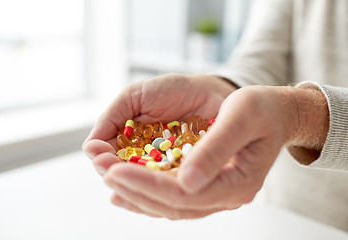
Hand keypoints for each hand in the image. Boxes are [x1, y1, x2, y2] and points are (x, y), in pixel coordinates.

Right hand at [82, 73, 236, 173]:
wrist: (211, 92)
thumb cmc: (173, 91)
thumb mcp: (136, 96)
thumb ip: (112, 117)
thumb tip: (88, 147)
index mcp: (128, 142)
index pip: (109, 157)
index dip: (102, 158)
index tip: (98, 154)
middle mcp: (143, 160)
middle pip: (123, 175)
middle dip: (113, 171)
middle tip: (108, 167)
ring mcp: (163, 170)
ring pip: (144, 185)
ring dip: (133, 184)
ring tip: (126, 177)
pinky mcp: (185, 176)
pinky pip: (171, 187)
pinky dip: (162, 188)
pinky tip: (154, 187)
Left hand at [103, 85, 328, 218]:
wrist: (276, 113)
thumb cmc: (262, 109)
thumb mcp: (241, 117)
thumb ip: (216, 149)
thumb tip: (186, 182)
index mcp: (237, 182)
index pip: (184, 194)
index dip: (147, 185)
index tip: (114, 171)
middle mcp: (225, 195)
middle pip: (172, 204)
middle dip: (133, 188)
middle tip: (102, 169)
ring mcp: (216, 193)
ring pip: (169, 205)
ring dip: (135, 193)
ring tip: (107, 178)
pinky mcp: (207, 185)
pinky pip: (173, 198)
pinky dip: (146, 194)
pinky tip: (124, 190)